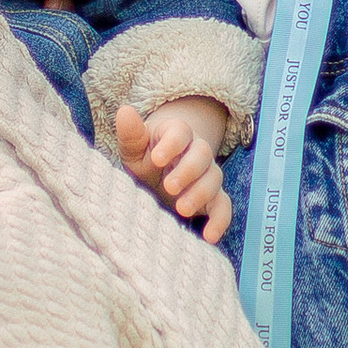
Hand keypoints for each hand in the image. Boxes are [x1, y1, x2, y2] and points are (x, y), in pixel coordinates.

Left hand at [114, 97, 234, 243]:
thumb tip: (124, 110)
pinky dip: (220, 221)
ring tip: (182, 209)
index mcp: (176, 134)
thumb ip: (131, 133)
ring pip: (214, 179)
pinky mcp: (213, 198)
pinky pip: (223, 206)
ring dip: (200, 194)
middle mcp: (196, 151)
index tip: (156, 159)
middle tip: (169, 186)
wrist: (160, 174)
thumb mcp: (134, 148)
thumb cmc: (145, 158)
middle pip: (202, 154)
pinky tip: (209, 236)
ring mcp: (207, 174)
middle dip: (188, 170)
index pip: (180, 133)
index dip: (171, 145)